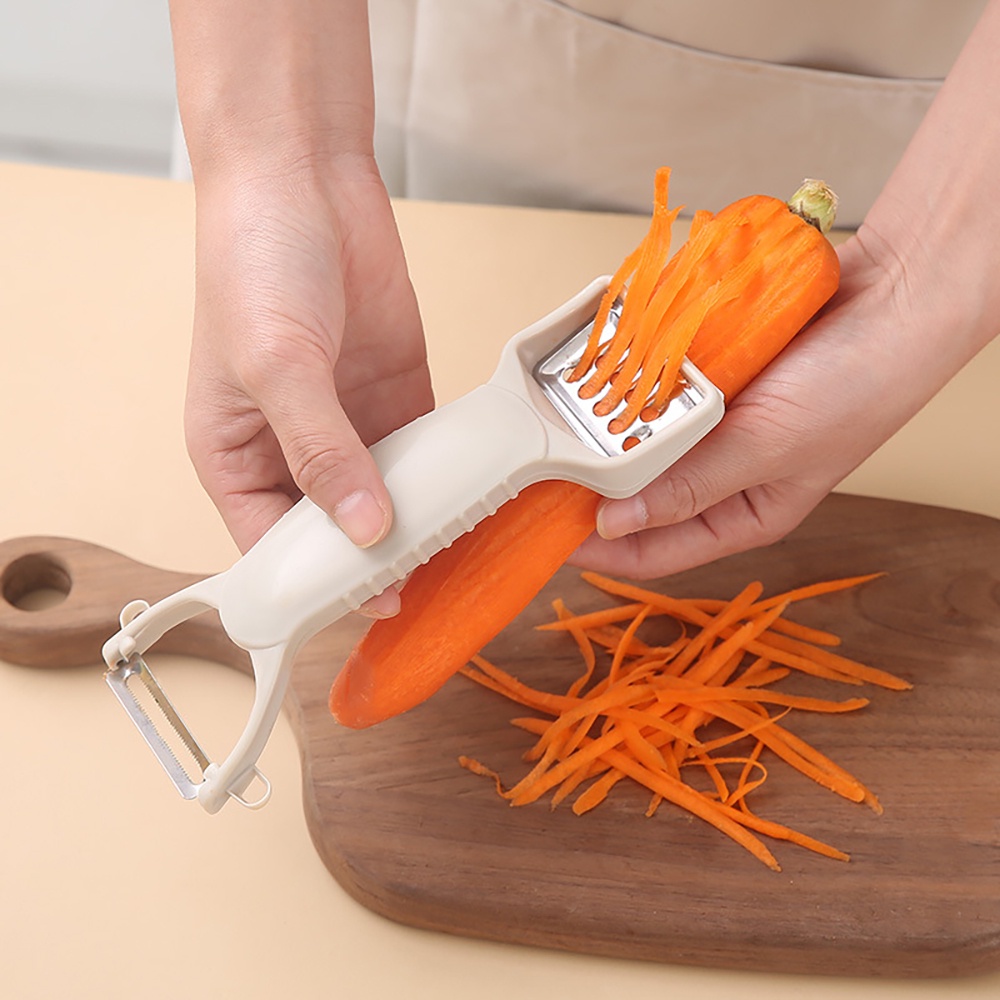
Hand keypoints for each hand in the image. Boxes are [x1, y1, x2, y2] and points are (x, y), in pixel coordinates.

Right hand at [184, 156, 433, 589]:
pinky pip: (426, 453)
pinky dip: (451, 477)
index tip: (373, 603)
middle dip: (379, 561)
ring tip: (465, 556)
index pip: (275, 545)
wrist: (302, 177)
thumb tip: (365, 529)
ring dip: (422, 525)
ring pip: (389, 499)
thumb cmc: (253, 262)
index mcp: (235, 455)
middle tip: (431, 588)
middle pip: (338, 531)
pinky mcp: (395, 397)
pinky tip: (480, 499)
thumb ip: (320, 450)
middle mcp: (293, 450)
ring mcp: (349, 425)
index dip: (320, 581)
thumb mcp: (277, 364)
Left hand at [571, 230, 972, 578]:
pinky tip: (599, 374)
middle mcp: (718, 477)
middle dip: (590, 488)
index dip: (598, 552)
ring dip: (604, 434)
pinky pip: (653, 391)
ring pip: (638, 443)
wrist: (893, 297)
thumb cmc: (853, 389)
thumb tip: (613, 524)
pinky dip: (628, 384)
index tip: (545, 537)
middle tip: (540, 471)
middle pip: (636, 498)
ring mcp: (709, 424)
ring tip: (558, 424)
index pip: (654, 551)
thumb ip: (690, 485)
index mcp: (740, 516)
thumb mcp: (767, 449)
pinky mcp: (705, 379)